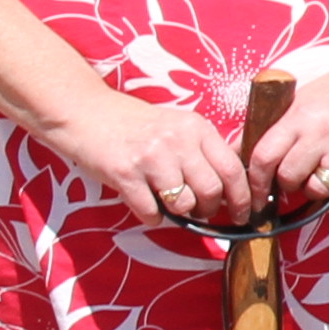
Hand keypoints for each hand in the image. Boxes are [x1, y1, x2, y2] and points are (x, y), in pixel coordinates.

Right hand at [51, 86, 261, 228]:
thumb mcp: (178, 125)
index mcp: (197, 128)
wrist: (85, 113)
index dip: (242, 198)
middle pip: (212, 190)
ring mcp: (151, 157)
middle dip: (210, 210)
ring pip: (184, 204)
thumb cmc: (135, 125)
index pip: (233, 169)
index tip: (242, 213)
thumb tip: (236, 183)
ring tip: (170, 203)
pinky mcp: (125, 173)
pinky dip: (152, 216)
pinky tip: (145, 202)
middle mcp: (178, 140)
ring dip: (180, 213)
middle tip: (200, 212)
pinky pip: (151, 212)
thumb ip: (204, 149)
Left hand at [251, 62, 328, 212]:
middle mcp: (323, 132)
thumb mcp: (300, 99)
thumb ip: (272, 125)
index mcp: (300, 115)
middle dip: (286, 185)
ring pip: (317, 189)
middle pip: (289, 177)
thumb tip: (237, 151)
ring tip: (317, 179)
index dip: (255, 181)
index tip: (255, 192)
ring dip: (313, 191)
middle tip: (292, 180)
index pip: (264, 157)